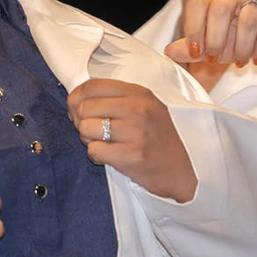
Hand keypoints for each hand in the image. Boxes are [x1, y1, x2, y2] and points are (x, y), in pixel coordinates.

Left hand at [67, 79, 196, 202]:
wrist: (181, 170)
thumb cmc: (157, 138)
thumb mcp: (145, 107)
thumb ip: (116, 98)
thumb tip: (75, 99)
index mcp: (139, 92)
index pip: (92, 85)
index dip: (76, 97)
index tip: (75, 108)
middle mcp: (138, 108)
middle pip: (84, 108)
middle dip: (80, 121)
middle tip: (92, 131)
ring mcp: (136, 132)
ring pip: (85, 129)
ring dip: (88, 139)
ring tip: (103, 143)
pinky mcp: (132, 155)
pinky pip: (94, 150)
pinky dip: (96, 155)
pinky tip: (110, 156)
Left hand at [163, 0, 256, 66]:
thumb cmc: (242, 38)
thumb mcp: (214, 46)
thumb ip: (192, 48)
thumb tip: (168, 52)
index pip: (197, 4)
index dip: (194, 29)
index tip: (197, 53)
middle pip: (220, 8)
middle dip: (217, 40)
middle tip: (218, 60)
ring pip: (247, 19)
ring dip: (242, 47)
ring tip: (242, 61)